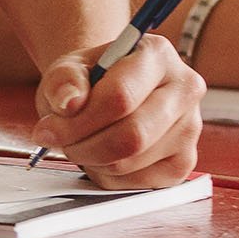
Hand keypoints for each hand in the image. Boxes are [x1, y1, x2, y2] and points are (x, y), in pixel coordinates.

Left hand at [30, 32, 202, 187]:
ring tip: (78, 144)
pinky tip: (99, 157)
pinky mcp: (185, 161)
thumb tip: (70, 102)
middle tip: (57, 142)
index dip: (78, 120)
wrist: (108, 91)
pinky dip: (108, 176)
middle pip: (133, 135)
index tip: (47, 128)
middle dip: (83, 145)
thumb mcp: (67, 68)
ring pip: (133, 161)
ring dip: (92, 160)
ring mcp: (191, 128)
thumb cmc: (89, 79)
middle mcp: (184, 90)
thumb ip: (63, 79)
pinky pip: (140, 182)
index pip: (120, 97)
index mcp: (158, 55)